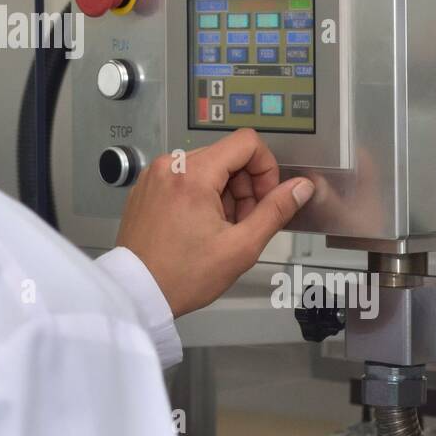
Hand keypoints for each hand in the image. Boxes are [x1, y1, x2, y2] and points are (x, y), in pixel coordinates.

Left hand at [115, 129, 314, 317]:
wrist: (136, 292)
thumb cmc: (183, 276)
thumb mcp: (240, 246)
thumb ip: (275, 211)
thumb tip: (300, 187)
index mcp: (192, 173)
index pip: (246, 142)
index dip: (266, 169)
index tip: (264, 199)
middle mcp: (169, 165)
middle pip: (226, 155)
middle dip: (245, 187)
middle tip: (243, 223)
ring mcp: (155, 176)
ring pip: (206, 167)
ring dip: (223, 194)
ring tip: (220, 230)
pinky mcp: (147, 188)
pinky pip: (183, 178)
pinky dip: (200, 196)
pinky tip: (199, 228)